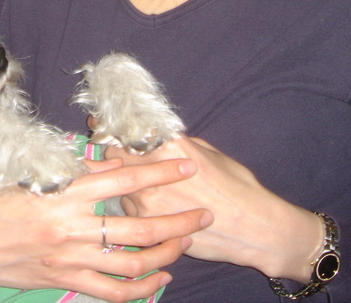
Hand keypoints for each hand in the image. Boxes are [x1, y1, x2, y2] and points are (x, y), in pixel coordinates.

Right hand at [0, 158, 211, 302]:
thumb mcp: (23, 172)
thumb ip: (67, 169)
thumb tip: (104, 161)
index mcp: (62, 193)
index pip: (122, 180)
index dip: (158, 173)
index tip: (186, 165)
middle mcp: (70, 227)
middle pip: (138, 227)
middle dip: (178, 221)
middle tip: (205, 213)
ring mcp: (68, 259)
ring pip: (131, 263)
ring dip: (166, 254)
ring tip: (188, 244)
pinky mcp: (61, 280)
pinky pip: (109, 292)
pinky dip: (139, 289)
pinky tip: (158, 280)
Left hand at [106, 136, 322, 281]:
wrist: (253, 229)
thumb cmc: (237, 187)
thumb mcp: (207, 152)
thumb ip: (174, 142)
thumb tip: (153, 135)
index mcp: (170, 146)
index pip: (126, 130)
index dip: (108, 126)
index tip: (96, 122)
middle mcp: (153, 171)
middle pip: (114, 154)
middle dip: (111, 151)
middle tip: (111, 151)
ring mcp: (147, 199)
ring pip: (119, 183)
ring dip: (123, 181)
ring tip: (139, 183)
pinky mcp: (148, 223)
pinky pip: (130, 207)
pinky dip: (134, 204)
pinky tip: (150, 205)